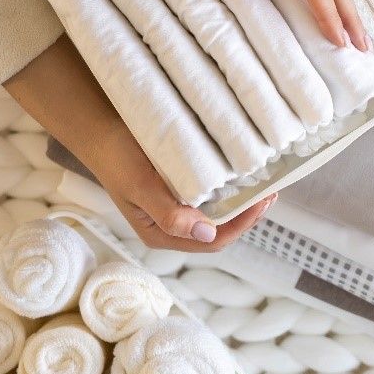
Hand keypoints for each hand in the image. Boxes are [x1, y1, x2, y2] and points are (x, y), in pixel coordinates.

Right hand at [91, 120, 275, 252]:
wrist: (102, 133)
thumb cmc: (119, 160)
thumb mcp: (142, 188)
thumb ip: (170, 215)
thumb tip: (206, 233)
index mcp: (162, 234)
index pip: (212, 241)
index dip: (241, 225)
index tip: (260, 203)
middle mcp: (173, 226)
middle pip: (221, 231)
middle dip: (248, 215)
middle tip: (271, 192)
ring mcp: (179, 209)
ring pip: (220, 214)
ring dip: (244, 203)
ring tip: (266, 186)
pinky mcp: (183, 191)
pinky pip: (214, 197)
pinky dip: (233, 190)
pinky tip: (246, 178)